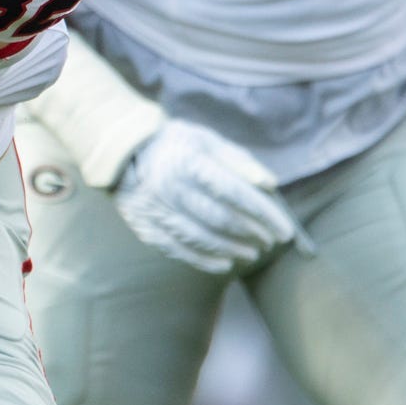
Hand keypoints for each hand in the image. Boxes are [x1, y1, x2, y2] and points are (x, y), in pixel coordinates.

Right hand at [113, 118, 303, 273]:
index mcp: (189, 162)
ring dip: (232, 249)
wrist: (121, 153)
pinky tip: (224, 263)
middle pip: (220, 218)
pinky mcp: (146, 228)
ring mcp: (156, 210)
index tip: (284, 230)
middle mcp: (171, 188)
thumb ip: (239, 161)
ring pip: (201, 238)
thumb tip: (270, 185)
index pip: (236, 193)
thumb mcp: (206, 140)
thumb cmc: (175, 145)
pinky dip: (204, 260)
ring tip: (252, 253)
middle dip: (252, 233)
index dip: (264, 214)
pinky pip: (178, 250)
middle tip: (271, 241)